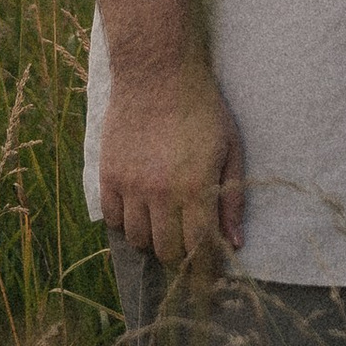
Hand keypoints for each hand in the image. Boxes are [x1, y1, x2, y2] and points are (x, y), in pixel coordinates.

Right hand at [97, 48, 245, 263]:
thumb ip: (231, 198)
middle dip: (180, 258)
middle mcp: (161, 192)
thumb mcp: (230, 148)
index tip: (210, 273)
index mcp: (196, 187)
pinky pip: (112, 219)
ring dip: (152, 241)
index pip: (200, 247)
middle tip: (188, 251)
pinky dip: (125, 224)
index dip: (206, 266)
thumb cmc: (202, 107)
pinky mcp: (109, 174)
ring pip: (138, 240)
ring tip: (163, 229)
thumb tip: (236, 242)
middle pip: (166, 251)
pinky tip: (139, 213)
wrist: (157, 72)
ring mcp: (131, 185)